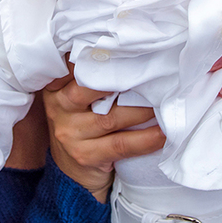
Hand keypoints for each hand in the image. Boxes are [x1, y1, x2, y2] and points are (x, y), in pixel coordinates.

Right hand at [42, 66, 162, 202]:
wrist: (72, 174)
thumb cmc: (83, 125)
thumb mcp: (77, 100)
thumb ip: (91, 78)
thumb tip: (131, 55)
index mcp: (56, 87)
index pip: (74, 65)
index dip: (99, 55)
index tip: (126, 48)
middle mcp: (58, 107)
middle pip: (89, 88)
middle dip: (123, 79)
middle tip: (152, 72)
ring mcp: (70, 133)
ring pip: (110, 117)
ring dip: (142, 110)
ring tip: (165, 101)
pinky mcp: (86, 155)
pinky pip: (121, 144)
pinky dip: (145, 139)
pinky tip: (163, 133)